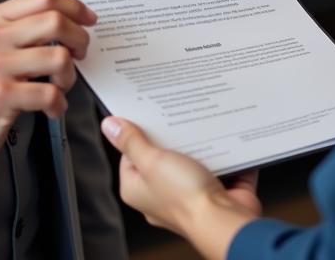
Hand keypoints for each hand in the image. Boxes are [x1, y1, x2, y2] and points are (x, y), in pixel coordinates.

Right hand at [0, 0, 95, 188]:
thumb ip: (20, 29)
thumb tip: (66, 20)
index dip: (74, 6)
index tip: (89, 20)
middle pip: (55, 20)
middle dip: (80, 38)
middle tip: (81, 54)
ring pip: (58, 57)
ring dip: (70, 76)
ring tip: (61, 87)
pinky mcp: (1, 96)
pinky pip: (50, 93)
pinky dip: (59, 104)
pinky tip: (52, 109)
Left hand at [101, 116, 259, 259]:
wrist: (224, 219)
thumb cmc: (185, 198)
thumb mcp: (151, 161)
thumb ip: (131, 142)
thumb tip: (110, 126)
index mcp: (136, 189)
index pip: (129, 154)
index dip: (137, 133)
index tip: (147, 115)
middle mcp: (158, 193)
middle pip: (158, 154)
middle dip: (168, 135)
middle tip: (173, 115)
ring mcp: (184, 192)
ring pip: (185, 157)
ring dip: (193, 142)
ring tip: (196, 122)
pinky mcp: (208, 189)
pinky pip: (209, 163)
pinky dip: (213, 150)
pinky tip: (216, 135)